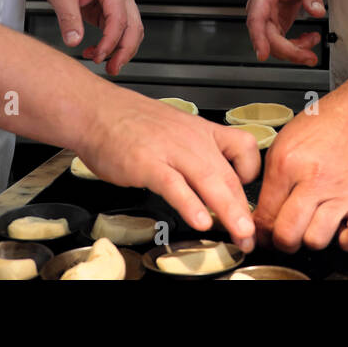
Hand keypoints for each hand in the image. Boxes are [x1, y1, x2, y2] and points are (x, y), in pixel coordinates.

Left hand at [41, 0, 143, 74]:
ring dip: (122, 50)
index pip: (119, 19)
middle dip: (125, 51)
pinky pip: (120, 30)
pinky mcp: (112, 9)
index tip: (98, 56)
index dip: (111, 41)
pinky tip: (97, 51)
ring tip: (107, 65)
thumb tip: (74, 41)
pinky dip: (112, 44)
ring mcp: (119, 2)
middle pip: (134, 27)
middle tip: (112, 68)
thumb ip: (68, 17)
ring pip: (132, 31)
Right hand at [78, 89, 260, 251]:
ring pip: (210, 180)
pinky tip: (201, 221)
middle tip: (251, 235)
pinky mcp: (148, 163)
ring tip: (240, 232)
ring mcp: (172, 151)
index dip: (251, 175)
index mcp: (203, 131)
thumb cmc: (131, 124)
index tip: (248, 199)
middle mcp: (194, 140)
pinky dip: (190, 204)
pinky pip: (175, 185)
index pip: (244, 148)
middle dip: (243, 210)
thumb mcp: (174, 131)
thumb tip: (210, 180)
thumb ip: (194, 153)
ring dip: (229, 210)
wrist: (96, 110)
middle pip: (229, 175)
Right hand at [246, 0, 324, 65]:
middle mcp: (261, 10)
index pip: (256, 18)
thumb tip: (317, 11)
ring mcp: (267, 21)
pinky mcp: (275, 28)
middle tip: (309, 57)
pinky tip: (308, 39)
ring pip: (275, 46)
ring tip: (313, 39)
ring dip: (295, 51)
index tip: (263, 54)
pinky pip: (282, 45)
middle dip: (289, 51)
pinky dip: (297, 47)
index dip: (258, 38)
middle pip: (268, 38)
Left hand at [254, 101, 347, 252]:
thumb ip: (270, 181)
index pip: (265, 215)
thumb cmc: (320, 127)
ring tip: (310, 227)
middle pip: (288, 234)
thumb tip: (260, 215)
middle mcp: (315, 181)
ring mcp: (341, 192)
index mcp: (287, 165)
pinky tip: (339, 230)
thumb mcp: (282, 145)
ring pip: (317, 240)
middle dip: (281, 241)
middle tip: (284, 233)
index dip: (260, 231)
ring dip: (311, 239)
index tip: (262, 233)